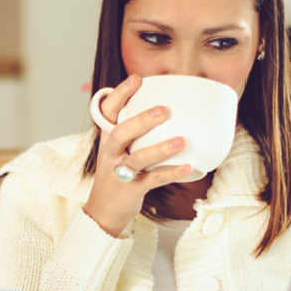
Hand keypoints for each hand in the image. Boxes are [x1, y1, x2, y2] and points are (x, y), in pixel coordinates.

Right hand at [82, 74, 193, 236]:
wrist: (103, 211)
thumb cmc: (117, 174)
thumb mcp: (118, 150)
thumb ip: (134, 132)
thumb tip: (167, 108)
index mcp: (108, 139)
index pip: (108, 111)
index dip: (120, 94)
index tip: (137, 79)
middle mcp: (110, 154)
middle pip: (120, 133)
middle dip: (140, 121)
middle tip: (162, 110)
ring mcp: (119, 172)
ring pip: (137, 158)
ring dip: (159, 149)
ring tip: (181, 141)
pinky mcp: (130, 190)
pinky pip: (152, 180)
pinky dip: (170, 173)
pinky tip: (188, 167)